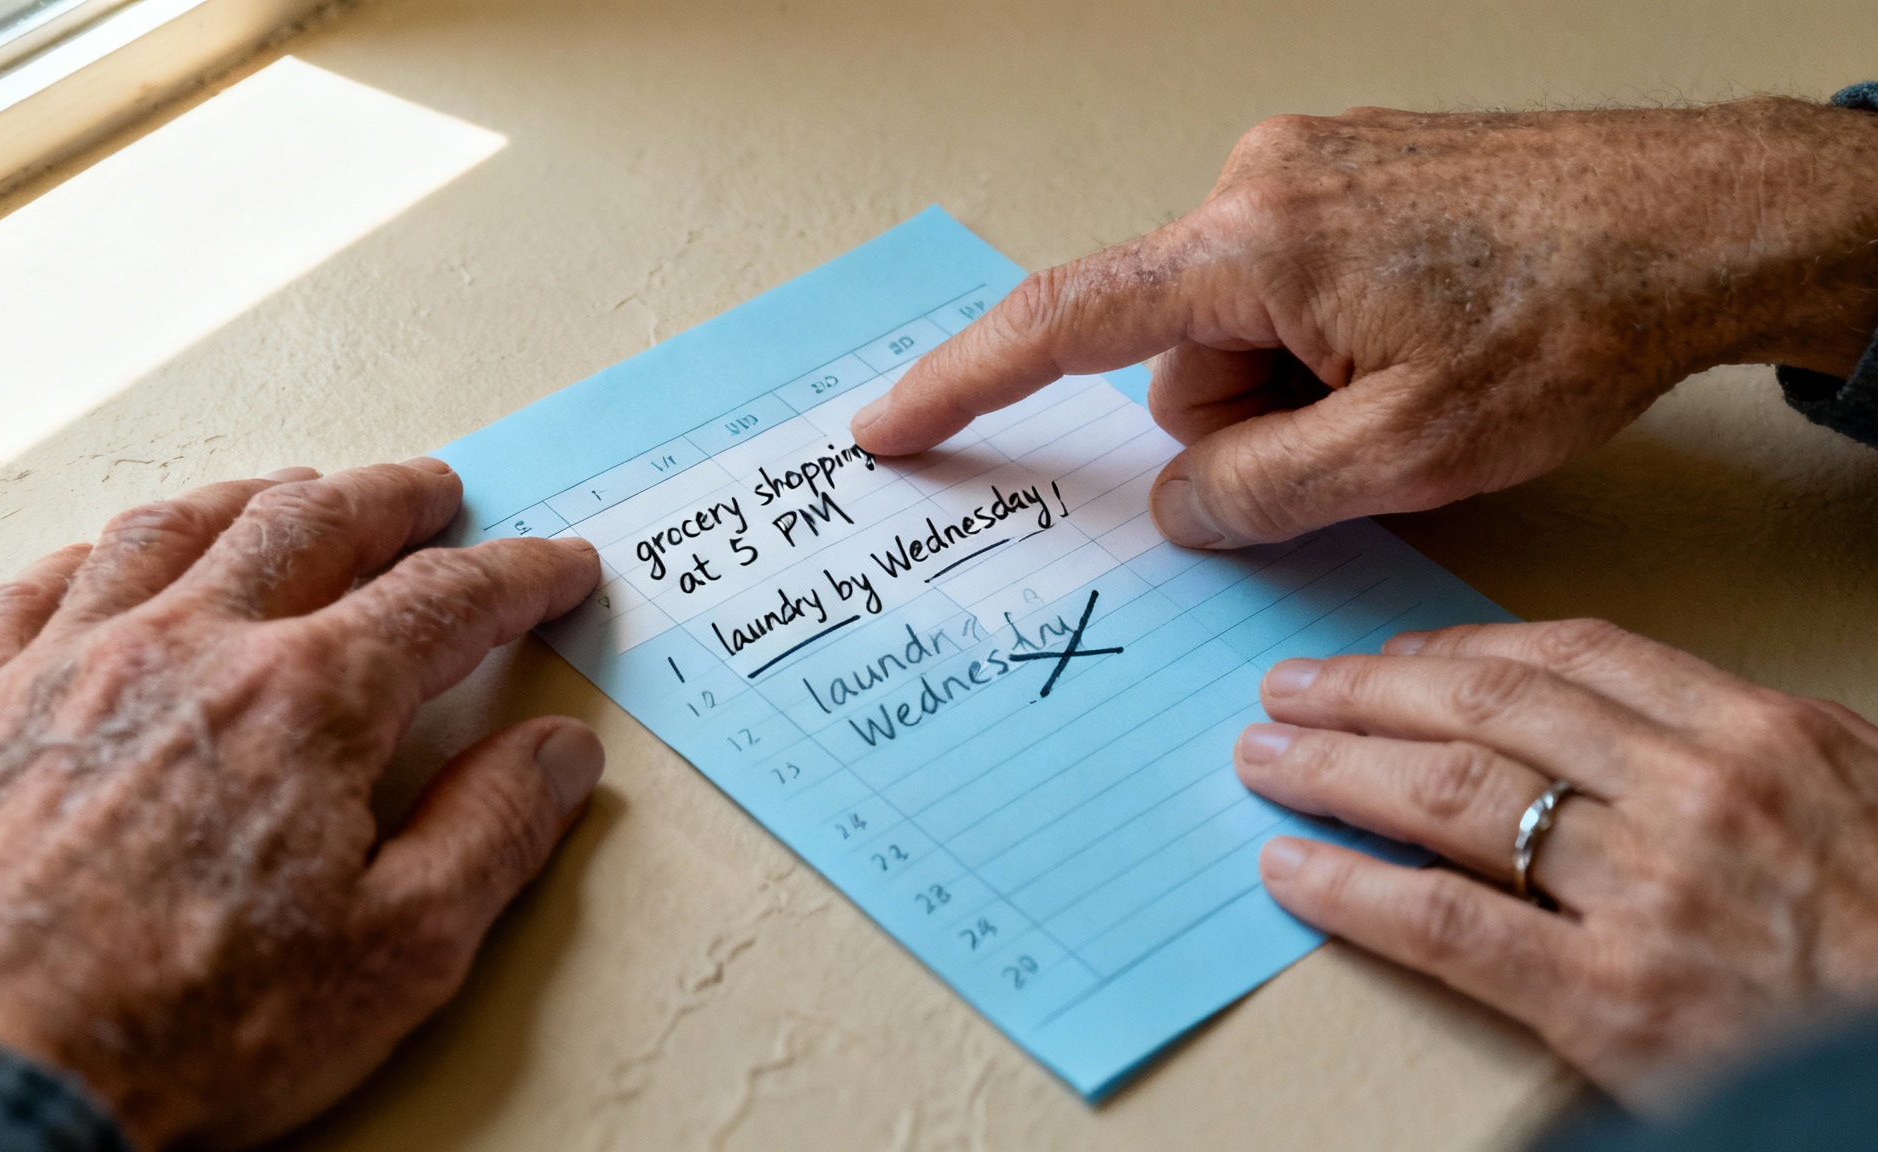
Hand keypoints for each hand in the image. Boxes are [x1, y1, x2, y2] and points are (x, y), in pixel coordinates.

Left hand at [0, 460, 602, 1148]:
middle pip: (311, 526)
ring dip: (253, 501)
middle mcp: (184, 650)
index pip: (443, 600)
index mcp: (304, 701)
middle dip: (391, 500)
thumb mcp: (398, 953)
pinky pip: (33, 589)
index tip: (552, 572)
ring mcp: (65, 669)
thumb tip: (557, 755)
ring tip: (292, 494)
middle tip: (433, 494)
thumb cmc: (179, 1035)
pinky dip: (95, 556)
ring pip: (172, 532)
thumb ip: (493, 832)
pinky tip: (109, 561)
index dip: (517, 579)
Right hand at [854, 99, 1877, 546]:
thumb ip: (1260, 493)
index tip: (889, 425)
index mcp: (1251, 246)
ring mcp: (1306, 170)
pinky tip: (1421, 341)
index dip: (962, 384)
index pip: (1063, 324)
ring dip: (1299, 386)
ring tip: (1414, 382)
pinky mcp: (1348, 174)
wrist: (1696, 216)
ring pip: (1240, 331)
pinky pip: (1290, 288)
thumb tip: (1174, 505)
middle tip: (1362, 436)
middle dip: (1244, 422)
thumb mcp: (1408, 451)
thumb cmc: (1570, 318)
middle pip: (1177, 357)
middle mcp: (1258, 185)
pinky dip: (1332, 341)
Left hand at [1234, 619, 1877, 1108]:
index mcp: (1754, 733)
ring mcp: (1647, 894)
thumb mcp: (1846, 793)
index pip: (1569, 657)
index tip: (1391, 653)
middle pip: (1487, 711)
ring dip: (1338, 768)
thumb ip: (1730, 745)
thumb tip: (1604, 717)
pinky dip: (1352, 890)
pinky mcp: (1610, 999)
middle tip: (1288, 689)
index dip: (1457, 650)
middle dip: (1368, 692)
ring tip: (1267, 758)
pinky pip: (1447, 923)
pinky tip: (1291, 868)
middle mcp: (1693, 794)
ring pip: (1451, 795)